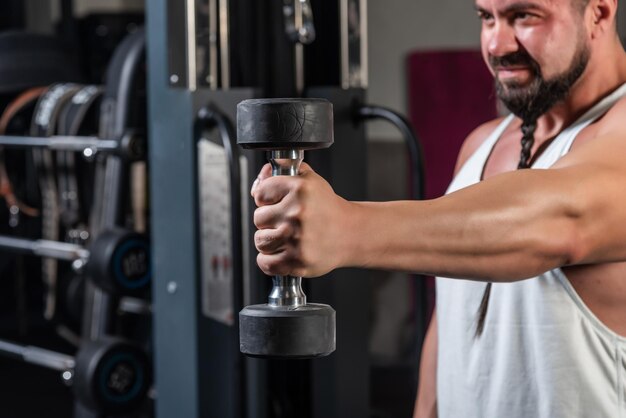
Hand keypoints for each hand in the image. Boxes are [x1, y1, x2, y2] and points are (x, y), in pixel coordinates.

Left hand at [251, 162, 353, 277]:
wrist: (351, 233)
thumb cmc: (328, 208)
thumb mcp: (310, 180)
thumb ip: (284, 169)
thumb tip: (263, 173)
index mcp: (300, 189)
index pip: (260, 193)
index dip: (266, 198)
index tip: (276, 202)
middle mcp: (297, 213)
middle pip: (258, 218)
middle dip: (269, 220)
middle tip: (285, 221)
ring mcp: (297, 239)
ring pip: (260, 240)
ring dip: (269, 240)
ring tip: (285, 237)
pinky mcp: (298, 261)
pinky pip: (266, 263)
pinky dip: (269, 261)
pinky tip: (282, 252)